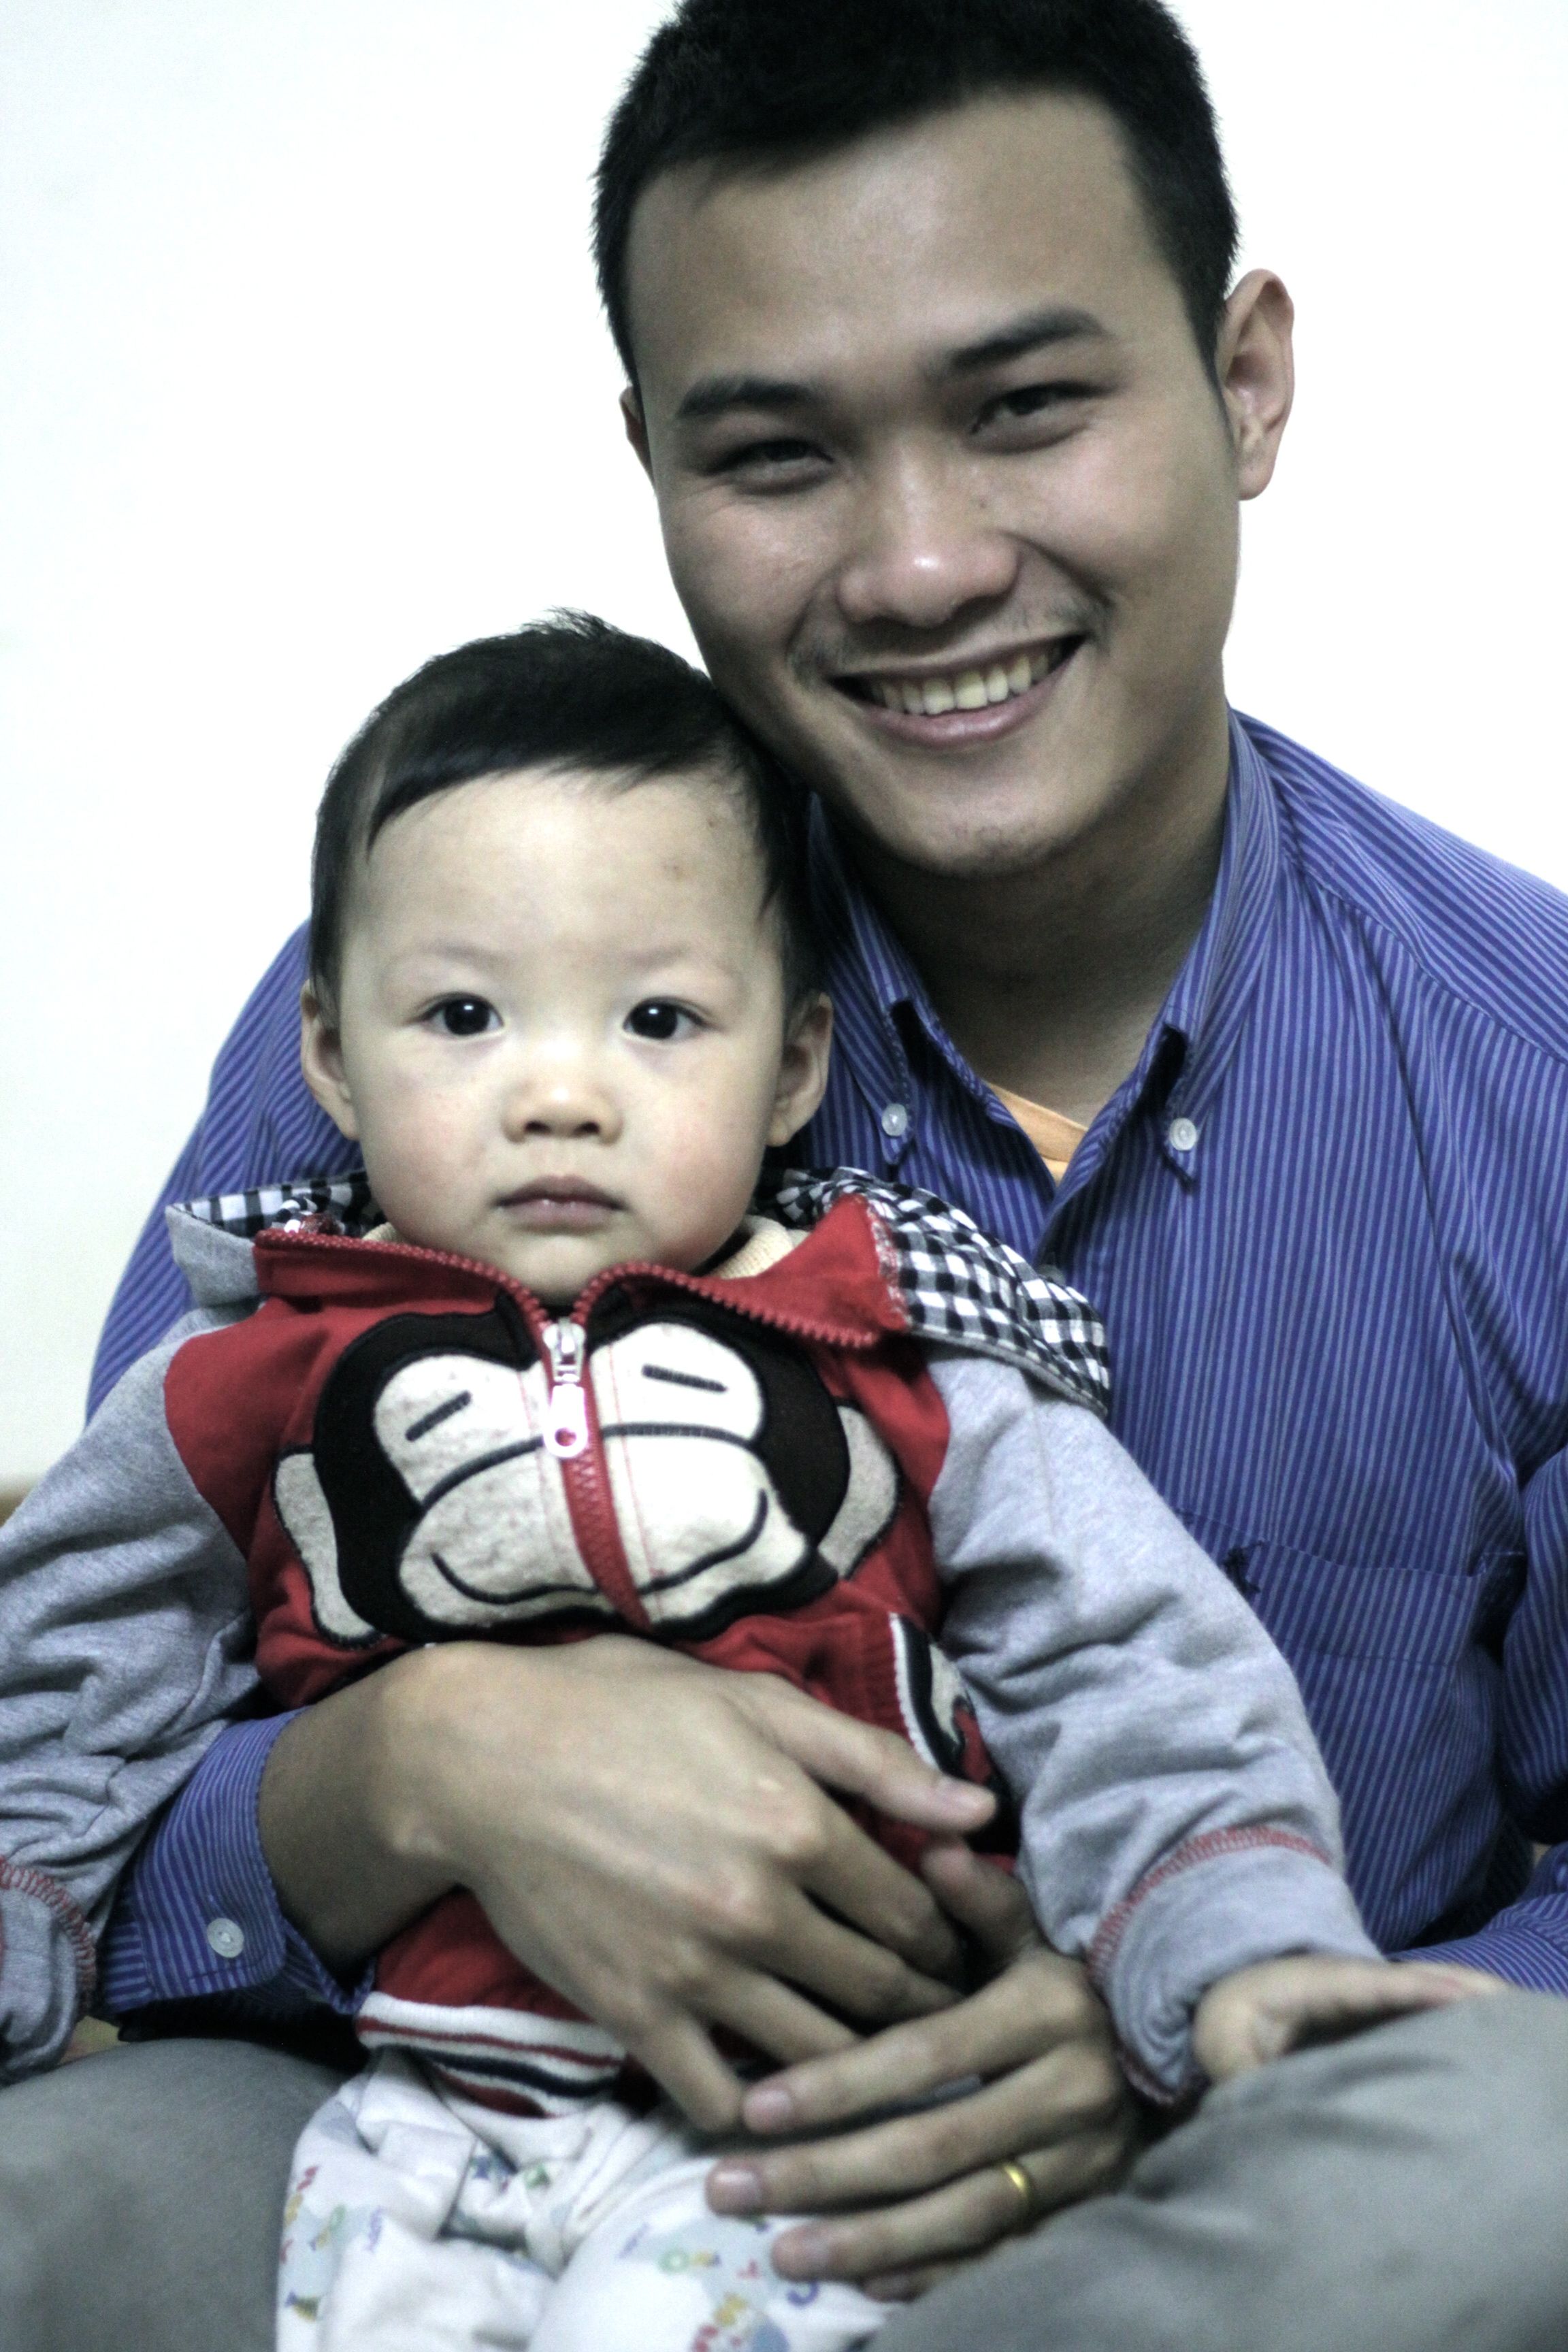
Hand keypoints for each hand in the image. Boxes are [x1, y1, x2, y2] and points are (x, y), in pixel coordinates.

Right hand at [261, 1636, 994, 2127]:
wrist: (485, 1760)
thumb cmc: (627, 1710)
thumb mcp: (758, 1705)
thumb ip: (876, 1759)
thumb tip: (983, 1808)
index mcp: (801, 1825)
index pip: (918, 1917)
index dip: (953, 1941)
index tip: (961, 1954)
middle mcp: (761, 1908)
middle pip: (883, 1995)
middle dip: (929, 2014)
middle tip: (945, 2023)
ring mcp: (697, 1971)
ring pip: (820, 2057)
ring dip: (864, 2075)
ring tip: (885, 2073)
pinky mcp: (635, 2014)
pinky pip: (719, 2097)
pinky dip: (761, 2113)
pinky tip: (780, 2105)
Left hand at [706, 1843, 1137, 2299]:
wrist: (1178, 2052)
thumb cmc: (1077, 1981)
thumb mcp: (1037, 1932)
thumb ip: (984, 1898)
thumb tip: (936, 1847)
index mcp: (1046, 2012)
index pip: (926, 2056)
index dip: (839, 2083)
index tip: (754, 2106)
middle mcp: (1070, 2093)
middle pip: (931, 2146)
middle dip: (824, 2172)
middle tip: (728, 2188)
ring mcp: (1085, 2165)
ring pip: (963, 2215)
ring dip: (866, 2239)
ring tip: (780, 2250)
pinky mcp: (1090, 2214)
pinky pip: (1003, 2256)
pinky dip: (934, 2273)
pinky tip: (863, 2283)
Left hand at [1193, 1952, 1506, 2084]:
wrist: (1228, 1997)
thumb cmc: (1226, 2015)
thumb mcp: (1221, 2042)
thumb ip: (1241, 2075)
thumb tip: (1262, 2117)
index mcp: (1319, 1984)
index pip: (1373, 1985)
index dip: (1415, 1989)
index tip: (1456, 1995)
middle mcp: (1354, 1986)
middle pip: (1415, 1983)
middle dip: (1460, 1990)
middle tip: (1507, 2001)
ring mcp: (1369, 2002)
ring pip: (1425, 1998)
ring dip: (1466, 2004)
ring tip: (1510, 2017)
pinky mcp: (1375, 2021)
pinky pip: (1420, 2016)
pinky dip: (1454, 2020)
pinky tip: (1483, 2039)